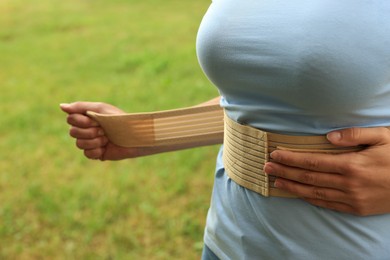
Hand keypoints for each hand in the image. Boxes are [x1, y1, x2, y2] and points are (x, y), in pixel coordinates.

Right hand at [60, 102, 154, 160]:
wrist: (135, 136)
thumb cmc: (120, 120)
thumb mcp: (101, 109)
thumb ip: (80, 107)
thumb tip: (60, 106)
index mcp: (88, 117)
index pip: (71, 119)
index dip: (81, 121)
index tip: (95, 120)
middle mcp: (87, 130)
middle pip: (72, 133)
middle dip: (89, 132)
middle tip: (103, 130)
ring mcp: (92, 142)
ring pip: (79, 144)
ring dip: (94, 141)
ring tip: (107, 139)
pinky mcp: (97, 154)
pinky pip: (87, 154)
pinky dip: (96, 150)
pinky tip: (105, 147)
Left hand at [263, 127, 389, 215]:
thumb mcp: (383, 137)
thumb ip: (354, 135)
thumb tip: (328, 137)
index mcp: (352, 164)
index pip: (312, 161)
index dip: (291, 159)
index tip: (275, 155)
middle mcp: (348, 184)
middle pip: (308, 177)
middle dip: (284, 172)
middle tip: (265, 168)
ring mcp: (352, 198)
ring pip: (314, 193)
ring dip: (292, 187)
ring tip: (275, 182)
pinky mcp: (356, 208)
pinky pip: (328, 204)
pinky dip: (310, 199)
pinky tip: (298, 194)